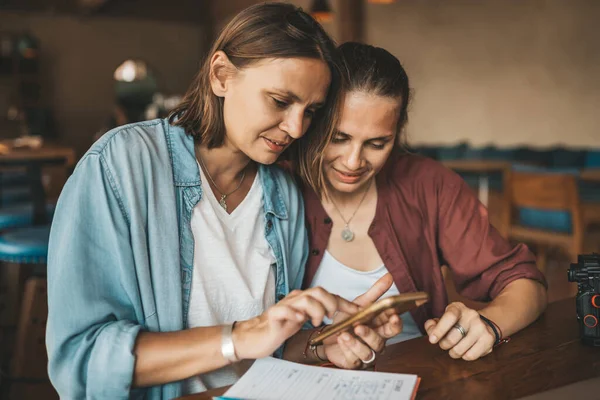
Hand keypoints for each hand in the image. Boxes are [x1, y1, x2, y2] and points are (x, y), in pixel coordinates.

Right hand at [233, 287, 358, 359]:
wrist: (256, 336)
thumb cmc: (280, 326)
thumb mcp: (303, 320)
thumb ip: (318, 313)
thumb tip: (338, 313)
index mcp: (304, 299)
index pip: (328, 295)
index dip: (344, 302)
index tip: (357, 311)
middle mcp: (295, 298)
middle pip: (318, 291)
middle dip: (331, 304)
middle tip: (331, 318)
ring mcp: (284, 305)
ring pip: (305, 298)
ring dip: (316, 310)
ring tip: (315, 321)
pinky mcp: (273, 315)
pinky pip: (284, 310)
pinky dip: (294, 313)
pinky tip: (299, 320)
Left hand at [323, 274, 402, 368]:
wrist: (328, 334)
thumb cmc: (348, 320)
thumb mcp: (360, 304)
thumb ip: (376, 292)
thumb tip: (389, 276)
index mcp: (381, 327)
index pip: (394, 326)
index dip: (396, 323)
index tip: (393, 315)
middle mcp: (376, 341)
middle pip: (382, 341)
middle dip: (372, 335)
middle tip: (360, 327)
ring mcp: (367, 353)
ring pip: (368, 352)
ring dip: (356, 342)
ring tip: (345, 333)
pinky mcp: (354, 362)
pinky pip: (354, 358)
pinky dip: (347, 348)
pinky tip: (341, 339)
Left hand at [424, 302, 494, 360]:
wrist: (481, 325)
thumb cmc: (456, 324)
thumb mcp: (443, 320)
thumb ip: (432, 324)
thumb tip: (430, 328)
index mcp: (458, 308)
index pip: (449, 316)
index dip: (439, 329)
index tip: (432, 340)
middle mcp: (471, 315)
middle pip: (452, 338)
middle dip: (444, 345)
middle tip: (444, 344)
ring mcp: (481, 327)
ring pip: (460, 349)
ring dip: (453, 353)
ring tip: (454, 349)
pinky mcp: (488, 339)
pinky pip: (470, 356)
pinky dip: (464, 357)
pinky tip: (465, 351)